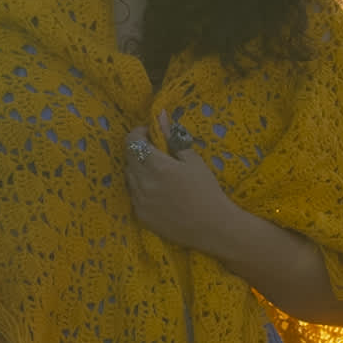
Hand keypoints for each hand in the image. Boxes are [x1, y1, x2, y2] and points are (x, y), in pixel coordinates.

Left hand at [122, 130, 247, 253]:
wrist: (213, 227)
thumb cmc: (207, 190)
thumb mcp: (192, 160)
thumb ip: (172, 138)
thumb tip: (160, 115)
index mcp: (157, 166)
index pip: (132, 141)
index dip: (138, 133)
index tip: (150, 134)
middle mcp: (143, 183)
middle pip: (128, 158)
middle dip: (139, 150)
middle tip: (156, 153)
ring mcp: (139, 201)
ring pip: (129, 176)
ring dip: (139, 169)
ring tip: (158, 173)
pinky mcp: (141, 215)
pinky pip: (134, 194)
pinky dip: (141, 188)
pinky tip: (159, 192)